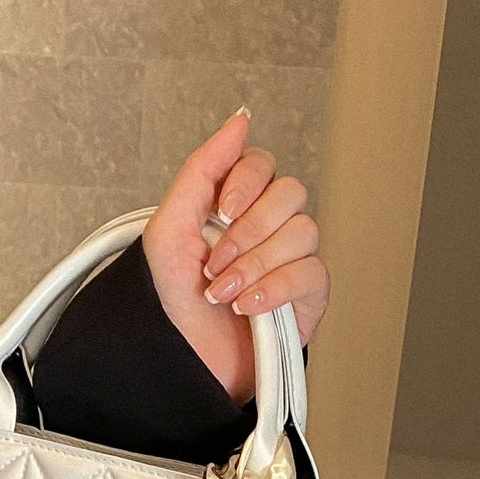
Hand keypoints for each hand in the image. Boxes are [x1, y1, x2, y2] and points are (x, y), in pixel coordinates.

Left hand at [141, 106, 329, 404]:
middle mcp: (267, 229)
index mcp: (235, 207)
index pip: (262, 164)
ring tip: (222, 294)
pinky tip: (246, 308)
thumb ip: (204, 167)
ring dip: (255, 265)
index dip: (245, 183)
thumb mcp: (170, 227)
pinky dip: (274, 289)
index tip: (219, 212)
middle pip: (290, 193)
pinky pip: (311, 272)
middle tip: (214, 264)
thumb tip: (240, 118)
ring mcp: (291, 261)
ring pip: (303, 232)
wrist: (177, 360)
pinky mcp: (308, 297)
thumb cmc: (168, 302)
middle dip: (247, 232)